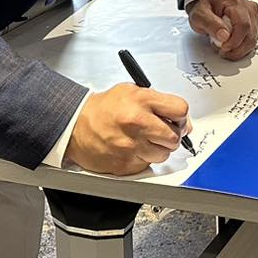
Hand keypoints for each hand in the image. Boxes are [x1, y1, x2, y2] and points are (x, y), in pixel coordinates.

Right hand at [64, 83, 190, 174]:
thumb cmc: (103, 109)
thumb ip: (158, 102)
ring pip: (164, 154)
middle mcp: (138, 123)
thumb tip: (182, 120)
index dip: (181, 116)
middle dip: (173, 135)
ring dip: (159, 149)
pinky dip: (144, 159)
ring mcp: (131, 146)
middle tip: (164, 132)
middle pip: (175, 136)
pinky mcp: (125, 164)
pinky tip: (134, 149)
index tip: (178, 119)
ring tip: (147, 141)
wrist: (76, 126)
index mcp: (142, 101)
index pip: (180, 110)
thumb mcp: (132, 92)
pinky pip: (147, 165)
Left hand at [187, 0, 257, 59]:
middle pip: (251, 35)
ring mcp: (255, 16)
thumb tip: (224, 36)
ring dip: (240, 50)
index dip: (235, 41)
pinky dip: (243, 48)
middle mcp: (249, 8)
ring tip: (225, 48)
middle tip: (223, 52)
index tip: (223, 49)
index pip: (243, 25)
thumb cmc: (206, 9)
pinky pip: (254, 40)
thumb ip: (210, 24)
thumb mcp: (200, 14)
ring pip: (254, 40)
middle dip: (237, 49)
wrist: (210, 5)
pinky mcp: (256, 24)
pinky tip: (233, 46)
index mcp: (236, 3)